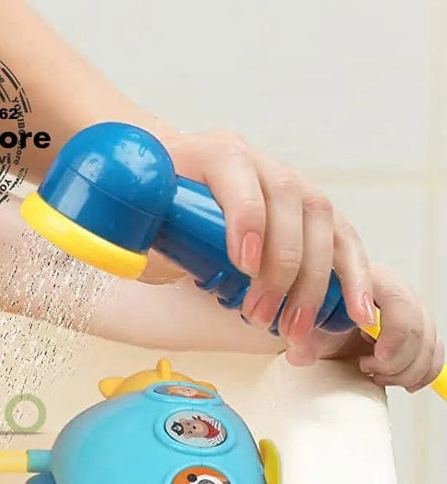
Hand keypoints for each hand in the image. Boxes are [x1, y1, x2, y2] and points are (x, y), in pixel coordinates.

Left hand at [150, 130, 375, 359]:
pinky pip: (345, 240)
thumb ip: (138, 230)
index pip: (240, 180)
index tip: (242, 265)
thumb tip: (125, 260)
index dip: (246, 220)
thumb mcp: (142, 208)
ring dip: (315, 284)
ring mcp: (294, 184)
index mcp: (216, 152)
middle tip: (261, 317)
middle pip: (290, 207)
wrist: (176, 171)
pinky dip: (354, 278)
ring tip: (297, 331)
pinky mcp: (315, 211)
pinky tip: (358, 314)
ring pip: (323, 226)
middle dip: (281, 269)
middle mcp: (262, 163)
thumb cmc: (157, 197)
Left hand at [299, 262, 443, 392]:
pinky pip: (434, 351)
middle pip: (417, 324)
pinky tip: (398, 379)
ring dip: (407, 369)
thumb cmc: (302, 309)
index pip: (396, 300)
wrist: (306, 317)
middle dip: (397, 358)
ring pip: (428, 341)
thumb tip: (299, 356)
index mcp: (360, 274)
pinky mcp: (412, 328)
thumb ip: (297, 335)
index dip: (393, 334)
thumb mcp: (294, 319)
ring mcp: (405, 307)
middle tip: (367, 368)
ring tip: (374, 373)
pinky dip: (421, 372)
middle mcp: (389, 287)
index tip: (375, 356)